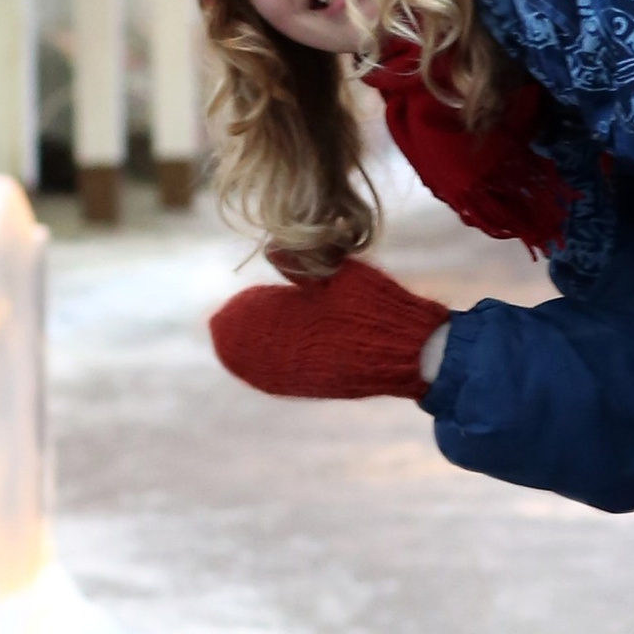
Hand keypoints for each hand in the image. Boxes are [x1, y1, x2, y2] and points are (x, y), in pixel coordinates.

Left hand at [210, 257, 449, 404]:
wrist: (415, 352)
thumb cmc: (381, 309)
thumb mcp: (344, 276)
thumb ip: (305, 266)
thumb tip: (272, 248)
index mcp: (304, 324)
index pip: (259, 319)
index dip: (241, 314)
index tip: (225, 311)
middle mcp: (302, 355)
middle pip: (257, 349)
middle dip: (238, 337)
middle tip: (218, 327)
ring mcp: (312, 375)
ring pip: (267, 368)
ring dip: (247, 358)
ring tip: (228, 349)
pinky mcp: (324, 385)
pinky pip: (285, 382)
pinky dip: (266, 374)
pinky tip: (258, 371)